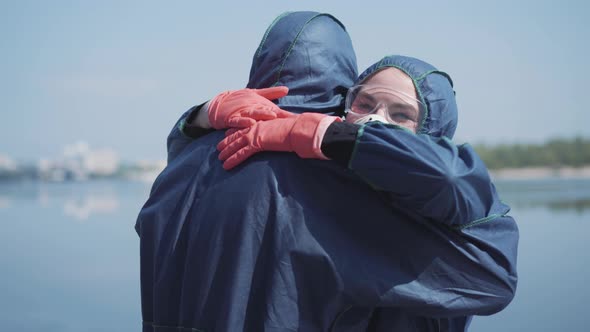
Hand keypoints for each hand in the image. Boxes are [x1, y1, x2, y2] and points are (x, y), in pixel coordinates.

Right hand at [208, 86, 291, 128]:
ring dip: (263, 115)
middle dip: (277, 114)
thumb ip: (271, 93)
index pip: (275, 110)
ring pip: (254, 114)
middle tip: (288, 117)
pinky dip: (244, 122)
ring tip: (273, 115)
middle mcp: (251, 107)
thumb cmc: (239, 101)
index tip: (297, 118)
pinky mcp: (231, 118)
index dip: (285, 115)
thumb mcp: (255, 95)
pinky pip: (238, 121)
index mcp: (259, 103)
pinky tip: (251, 123)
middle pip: (266, 111)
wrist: (218, 105)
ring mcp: (241, 113)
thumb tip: (287, 89)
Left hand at [217, 113, 340, 169]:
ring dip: (227, 151)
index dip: (236, 130)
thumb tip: (294, 137)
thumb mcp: (291, 128)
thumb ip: (288, 131)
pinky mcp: (257, 143)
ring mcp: (255, 134)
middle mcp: (257, 126)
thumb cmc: (299, 129)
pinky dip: (233, 159)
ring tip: (220, 158)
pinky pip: (241, 153)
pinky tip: (226, 165)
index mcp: (264, 122)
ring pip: (236, 143)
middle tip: (219, 147)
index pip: (247, 126)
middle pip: (238, 134)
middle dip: (227, 141)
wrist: (299, 128)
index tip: (229, 132)